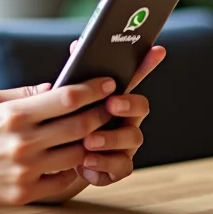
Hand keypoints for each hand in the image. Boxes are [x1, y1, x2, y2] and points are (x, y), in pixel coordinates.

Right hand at [0, 77, 117, 208]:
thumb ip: (24, 94)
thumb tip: (55, 88)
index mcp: (14, 114)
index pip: (67, 98)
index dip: (94, 89)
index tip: (107, 83)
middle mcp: (24, 142)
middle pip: (81, 126)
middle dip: (103, 113)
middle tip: (111, 107)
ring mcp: (26, 171)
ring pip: (77, 154)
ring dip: (92, 142)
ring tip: (96, 133)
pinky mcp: (24, 193)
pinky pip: (63, 180)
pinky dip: (73, 168)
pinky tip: (73, 158)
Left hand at [69, 40, 165, 187]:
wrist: (55, 159)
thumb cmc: (64, 122)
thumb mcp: (65, 98)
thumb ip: (75, 75)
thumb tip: (77, 46)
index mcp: (116, 97)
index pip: (134, 77)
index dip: (147, 64)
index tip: (157, 50)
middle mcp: (127, 119)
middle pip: (142, 107)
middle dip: (129, 104)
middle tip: (111, 104)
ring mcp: (125, 144)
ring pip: (132, 138)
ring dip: (111, 138)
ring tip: (88, 141)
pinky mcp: (117, 167)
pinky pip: (119, 167)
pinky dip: (102, 164)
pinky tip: (86, 161)